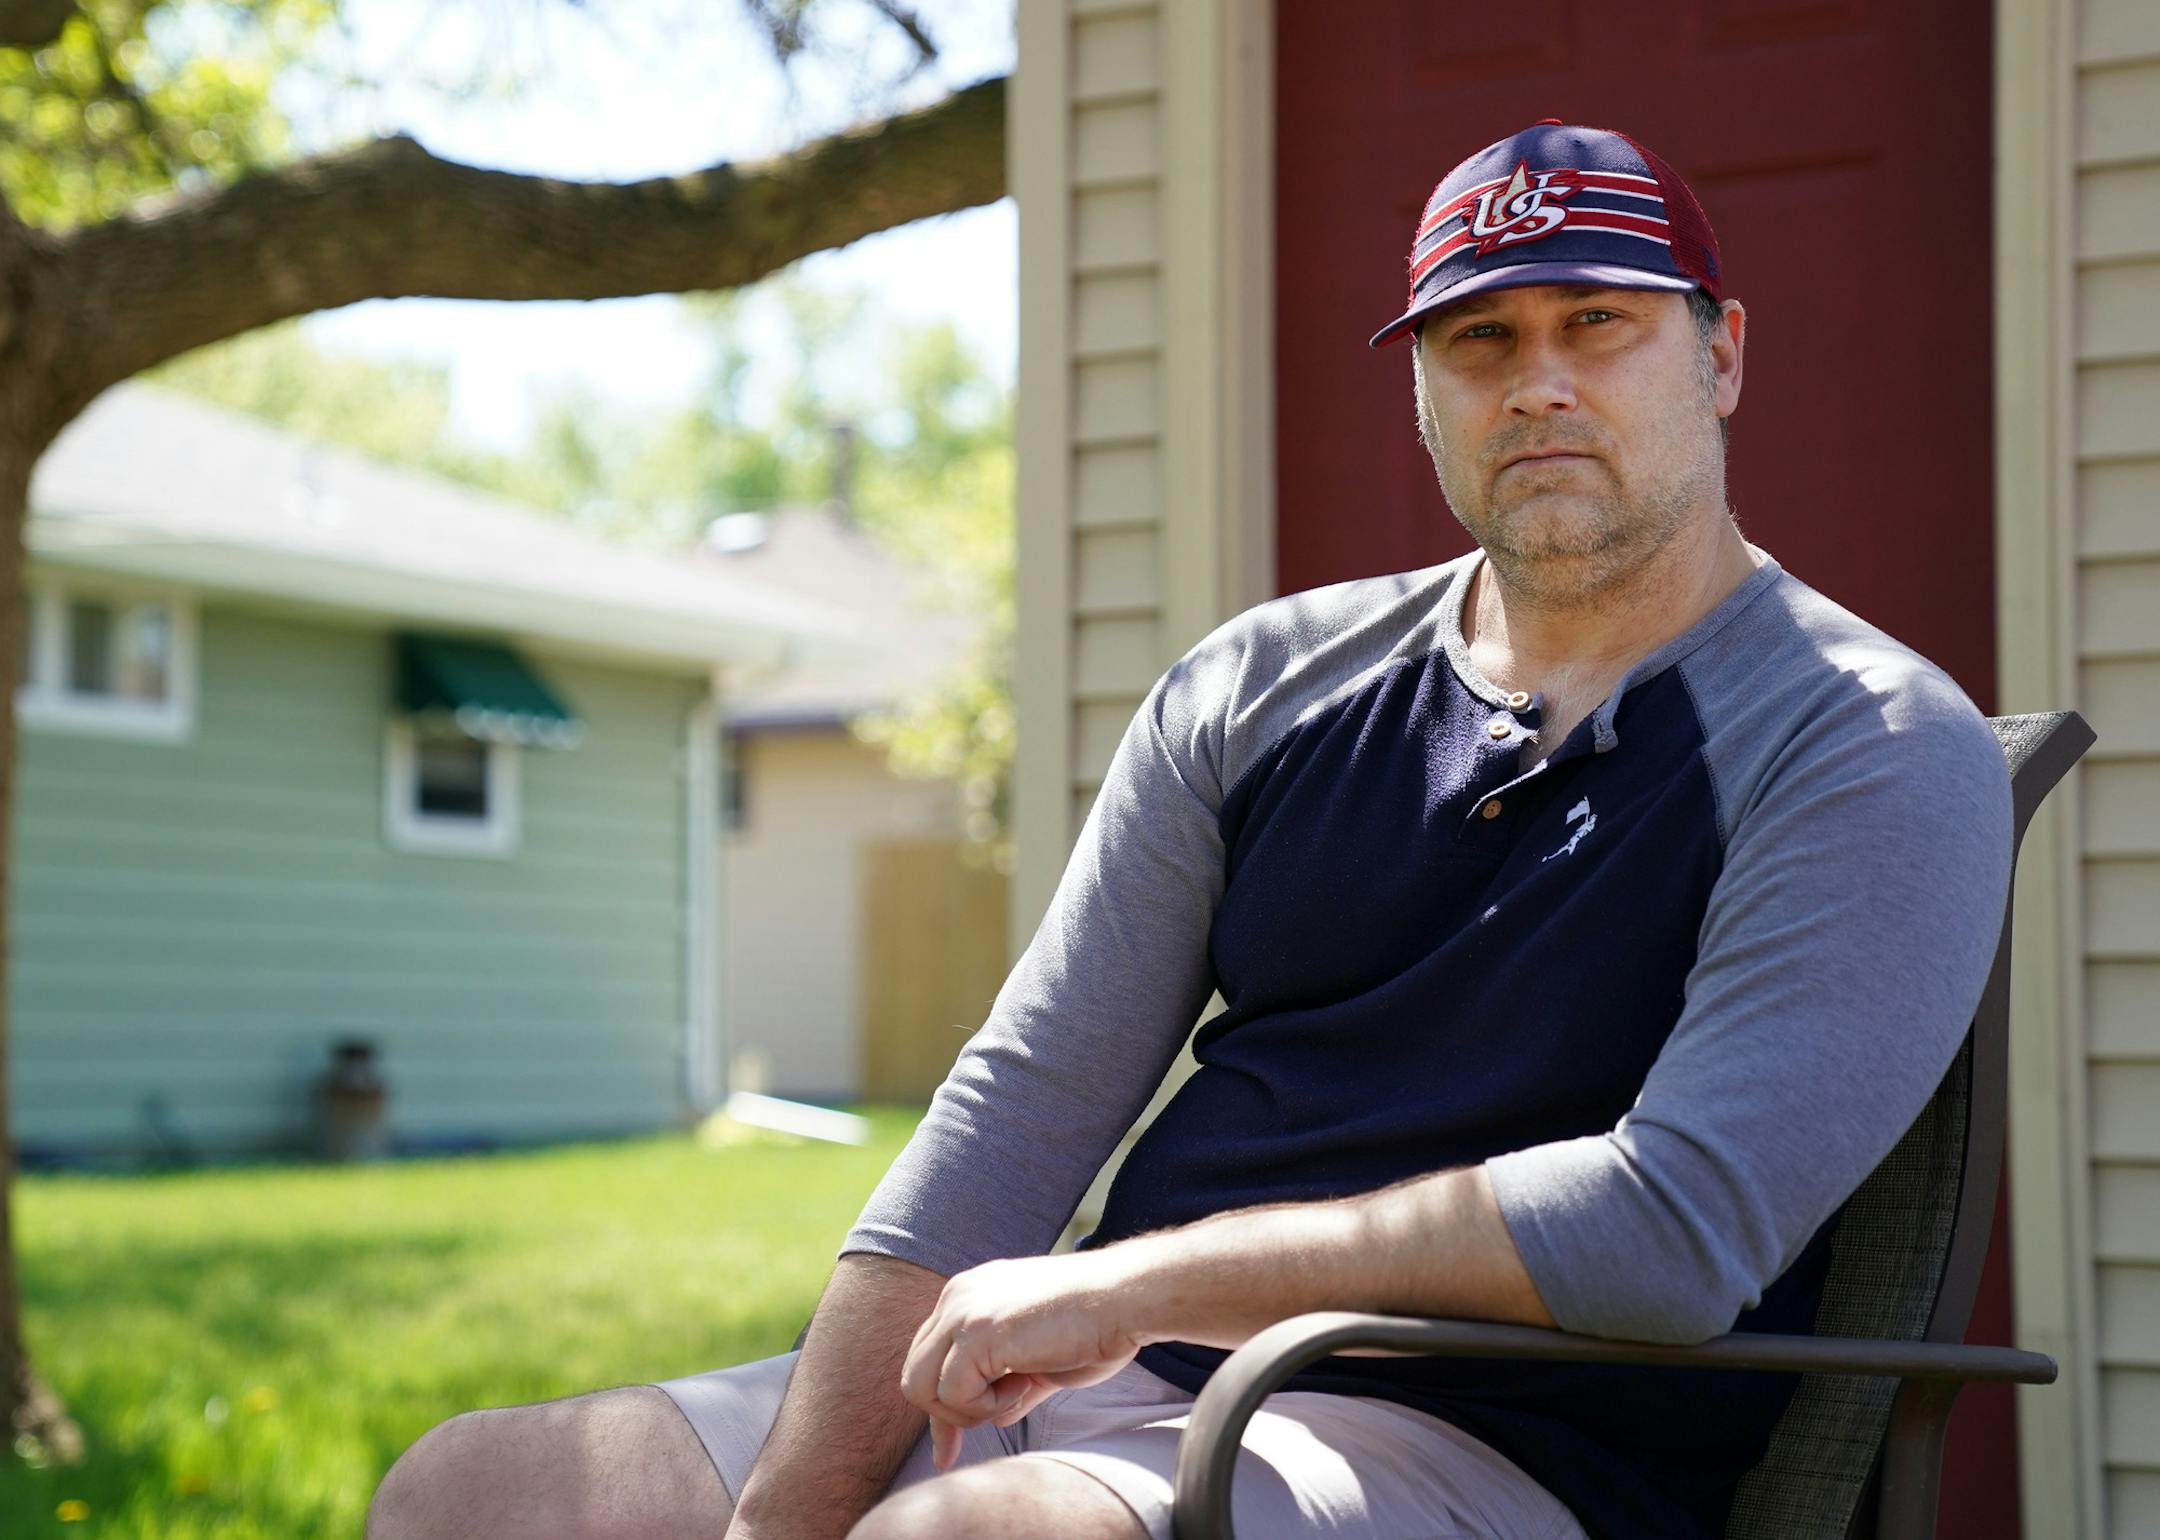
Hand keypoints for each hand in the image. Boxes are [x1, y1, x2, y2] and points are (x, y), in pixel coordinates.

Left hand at [898, 1250, 1148, 1469]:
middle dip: (947, 1414)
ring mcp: (963, 1312)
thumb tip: (997, 1416)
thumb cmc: (1097, 1326)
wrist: (1125, 1299)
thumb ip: (1015, 1382)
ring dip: (969, 1410)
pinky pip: (951, 1393)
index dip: (942, 1407)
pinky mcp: (976, 1332)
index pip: (930, 1358)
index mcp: (971, 1295)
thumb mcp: (1044, 1359)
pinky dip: (986, 1407)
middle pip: (916, 1373)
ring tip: (1019, 1393)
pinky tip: (1025, 1386)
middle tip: (990, 1423)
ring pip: (921, 1386)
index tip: (948, 1451)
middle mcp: (958, 1297)